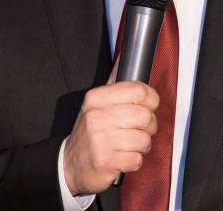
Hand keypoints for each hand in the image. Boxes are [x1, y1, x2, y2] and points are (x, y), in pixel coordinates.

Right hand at [62, 80, 159, 195]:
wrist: (70, 165)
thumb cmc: (90, 133)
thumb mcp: (97, 104)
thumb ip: (114, 82)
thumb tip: (125, 57)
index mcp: (97, 98)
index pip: (139, 91)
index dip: (152, 99)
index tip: (149, 106)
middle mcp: (97, 116)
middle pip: (146, 116)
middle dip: (149, 126)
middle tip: (139, 130)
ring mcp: (100, 139)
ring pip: (144, 139)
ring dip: (142, 146)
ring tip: (129, 145)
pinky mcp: (105, 161)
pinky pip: (138, 159)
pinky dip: (135, 161)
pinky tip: (123, 158)